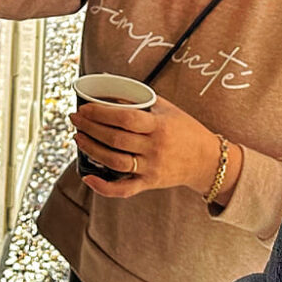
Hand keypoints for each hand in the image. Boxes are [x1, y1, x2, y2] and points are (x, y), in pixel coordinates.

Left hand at [72, 95, 224, 198]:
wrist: (207, 160)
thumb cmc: (184, 129)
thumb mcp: (166, 109)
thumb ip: (140, 100)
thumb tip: (108, 92)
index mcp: (159, 126)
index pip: (125, 118)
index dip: (101, 113)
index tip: (85, 108)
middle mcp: (155, 148)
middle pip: (115, 139)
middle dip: (90, 128)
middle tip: (75, 120)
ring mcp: (152, 168)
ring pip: (115, 162)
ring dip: (92, 150)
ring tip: (78, 138)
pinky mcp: (150, 184)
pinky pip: (124, 190)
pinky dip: (103, 187)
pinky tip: (87, 178)